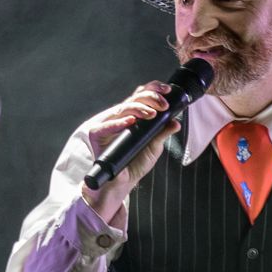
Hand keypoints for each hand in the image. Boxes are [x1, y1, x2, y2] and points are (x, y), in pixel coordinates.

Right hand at [80, 82, 179, 221]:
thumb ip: (163, 133)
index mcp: (132, 116)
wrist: (122, 182)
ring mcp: (107, 125)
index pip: (141, 95)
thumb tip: (176, 122)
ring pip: (121, 108)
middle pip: (133, 97)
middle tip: (163, 105)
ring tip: (152, 114)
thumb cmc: (135, 163)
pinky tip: (130, 122)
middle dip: (151, 98)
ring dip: (139, 108)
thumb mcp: (154, 147)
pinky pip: (104, 126)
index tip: (167, 91)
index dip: (153, 89)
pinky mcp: (96, 136)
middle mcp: (120, 117)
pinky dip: (118, 123)